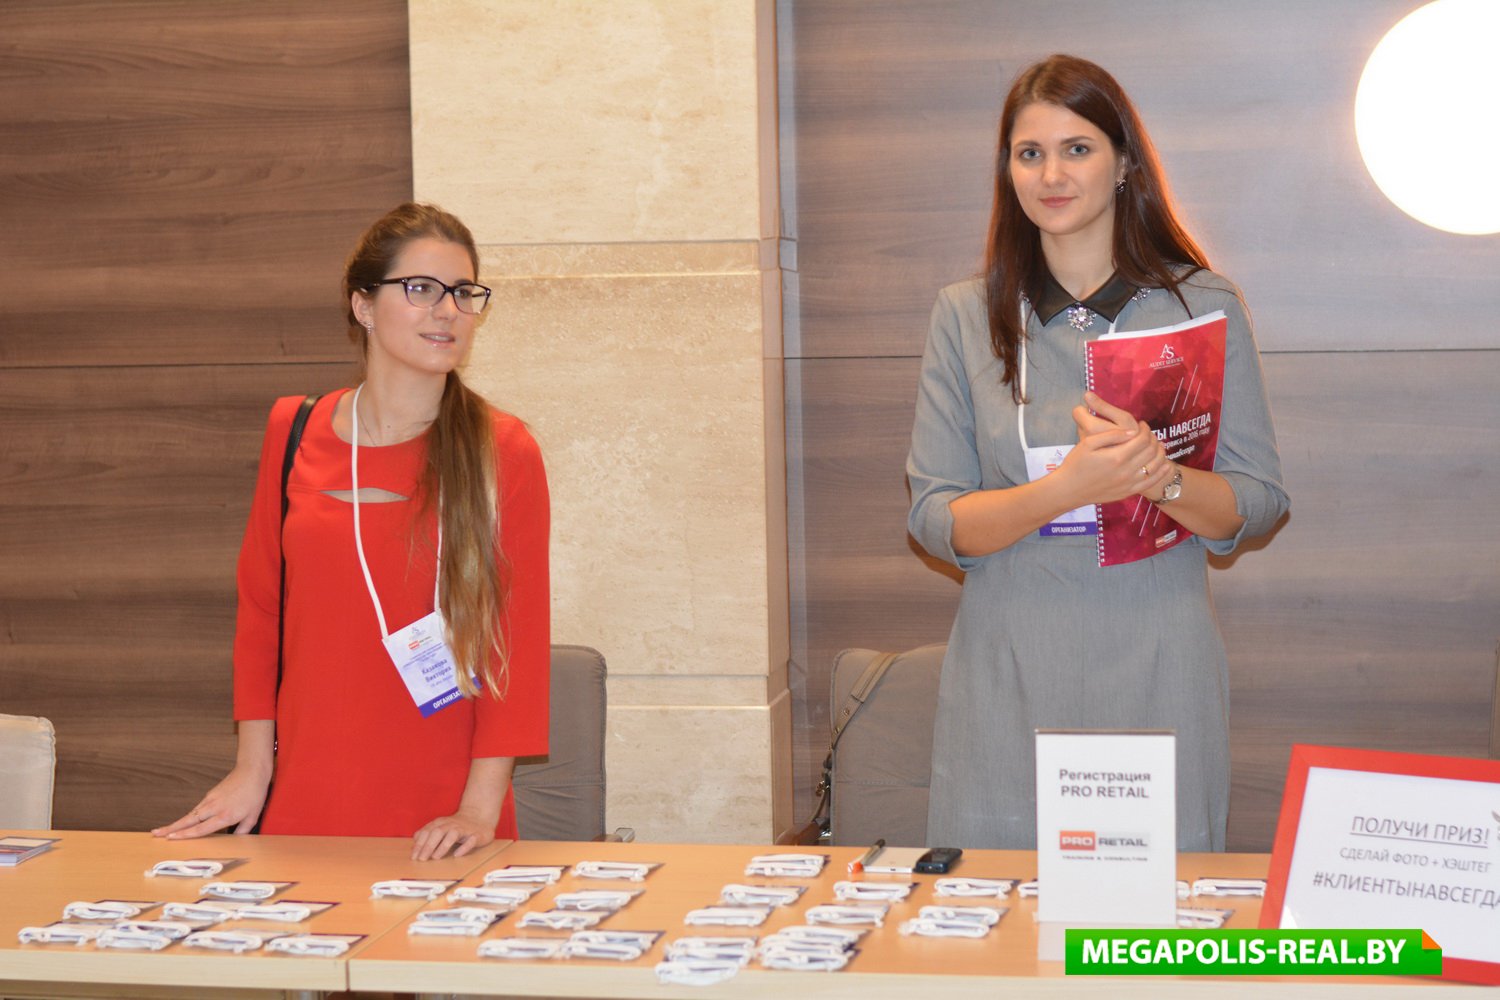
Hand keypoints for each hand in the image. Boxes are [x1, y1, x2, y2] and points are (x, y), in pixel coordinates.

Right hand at [151, 764, 270, 838]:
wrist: (252, 770)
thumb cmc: (255, 793)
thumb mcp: (253, 815)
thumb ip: (243, 830)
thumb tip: (235, 841)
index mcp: (225, 815)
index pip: (201, 828)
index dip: (185, 835)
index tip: (171, 838)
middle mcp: (214, 807)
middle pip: (189, 820)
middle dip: (171, 828)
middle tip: (155, 834)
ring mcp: (210, 799)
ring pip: (190, 814)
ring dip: (176, 823)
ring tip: (161, 831)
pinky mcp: (210, 794)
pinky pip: (196, 809)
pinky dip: (188, 817)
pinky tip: (182, 823)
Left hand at [411, 809, 495, 860]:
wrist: (479, 815)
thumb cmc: (457, 825)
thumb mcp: (440, 826)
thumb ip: (427, 833)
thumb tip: (415, 841)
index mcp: (441, 823)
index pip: (427, 832)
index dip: (419, 844)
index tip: (414, 857)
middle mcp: (451, 825)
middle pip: (438, 832)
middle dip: (428, 846)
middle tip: (422, 859)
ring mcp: (464, 829)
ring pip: (453, 835)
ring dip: (443, 846)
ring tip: (436, 857)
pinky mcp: (476, 835)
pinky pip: (471, 840)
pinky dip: (464, 847)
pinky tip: (457, 854)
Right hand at [1065, 392, 1171, 504]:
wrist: (1068, 490)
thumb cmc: (1075, 464)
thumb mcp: (1088, 443)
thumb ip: (1111, 435)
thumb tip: (1132, 431)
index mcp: (1116, 456)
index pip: (1141, 439)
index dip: (1145, 429)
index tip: (1142, 424)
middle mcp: (1126, 471)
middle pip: (1151, 451)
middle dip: (1153, 438)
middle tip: (1148, 433)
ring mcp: (1129, 483)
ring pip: (1155, 466)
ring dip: (1160, 453)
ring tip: (1156, 446)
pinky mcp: (1128, 492)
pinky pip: (1151, 482)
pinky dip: (1161, 472)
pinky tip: (1165, 465)